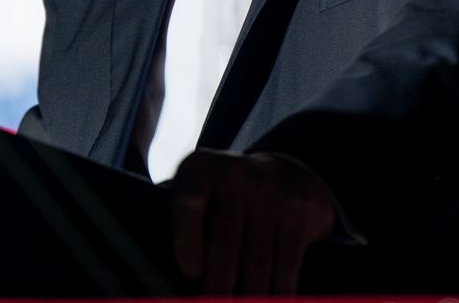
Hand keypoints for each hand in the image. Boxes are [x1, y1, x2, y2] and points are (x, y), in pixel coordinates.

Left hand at [167, 149, 338, 294]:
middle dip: (218, 287)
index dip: (187, 238)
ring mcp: (272, 192)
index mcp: (201, 168)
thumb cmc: (229, 194)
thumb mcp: (202, 189)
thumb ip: (182, 218)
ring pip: (257, 261)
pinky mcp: (300, 213)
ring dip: (249, 298)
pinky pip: (286, 264)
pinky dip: (280, 293)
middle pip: (225, 242)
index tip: (190, 272)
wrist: (289, 170)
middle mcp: (237, 174)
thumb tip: (158, 267)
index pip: (189, 200)